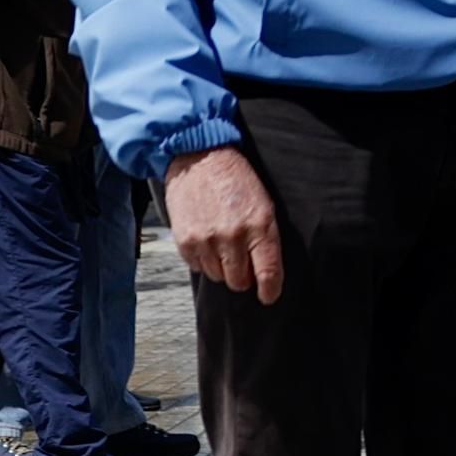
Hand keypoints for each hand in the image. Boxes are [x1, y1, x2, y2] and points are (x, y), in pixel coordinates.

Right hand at [167, 144, 282, 304]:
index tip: (268, 296)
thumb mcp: (263, 203)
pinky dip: (203, 258)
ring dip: (221, 266)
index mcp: (260, 226)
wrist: (198, 158)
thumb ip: (265, 238)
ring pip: (218, 276)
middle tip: (241, 259)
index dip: (270, 290)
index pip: (268, 272)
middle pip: (239, 282)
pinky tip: (205, 237)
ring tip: (220, 241)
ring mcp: (207, 240)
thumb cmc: (235, 179)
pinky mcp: (186, 242)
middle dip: (242, 276)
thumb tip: (264, 272)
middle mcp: (234, 236)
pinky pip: (198, 267)